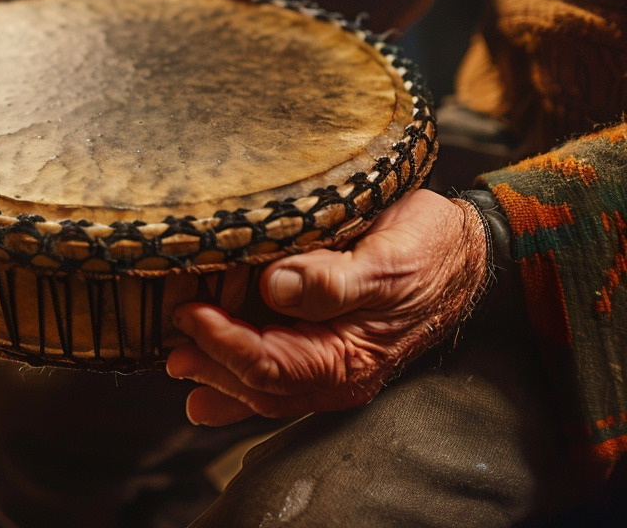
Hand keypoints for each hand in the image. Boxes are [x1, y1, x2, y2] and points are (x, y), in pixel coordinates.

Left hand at [166, 190, 488, 425]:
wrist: (467, 251)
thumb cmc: (429, 251)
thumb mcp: (387, 260)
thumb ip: (333, 280)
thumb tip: (276, 286)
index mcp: (350, 356)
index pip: (271, 366)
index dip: (224, 344)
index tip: (189, 314)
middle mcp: (338, 370)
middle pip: (260, 384)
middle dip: (211, 365)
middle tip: (169, 343)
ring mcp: (333, 361)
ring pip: (265, 384)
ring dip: (219, 375)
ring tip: (177, 362)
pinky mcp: (328, 344)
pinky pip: (278, 372)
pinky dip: (239, 378)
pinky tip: (208, 385)